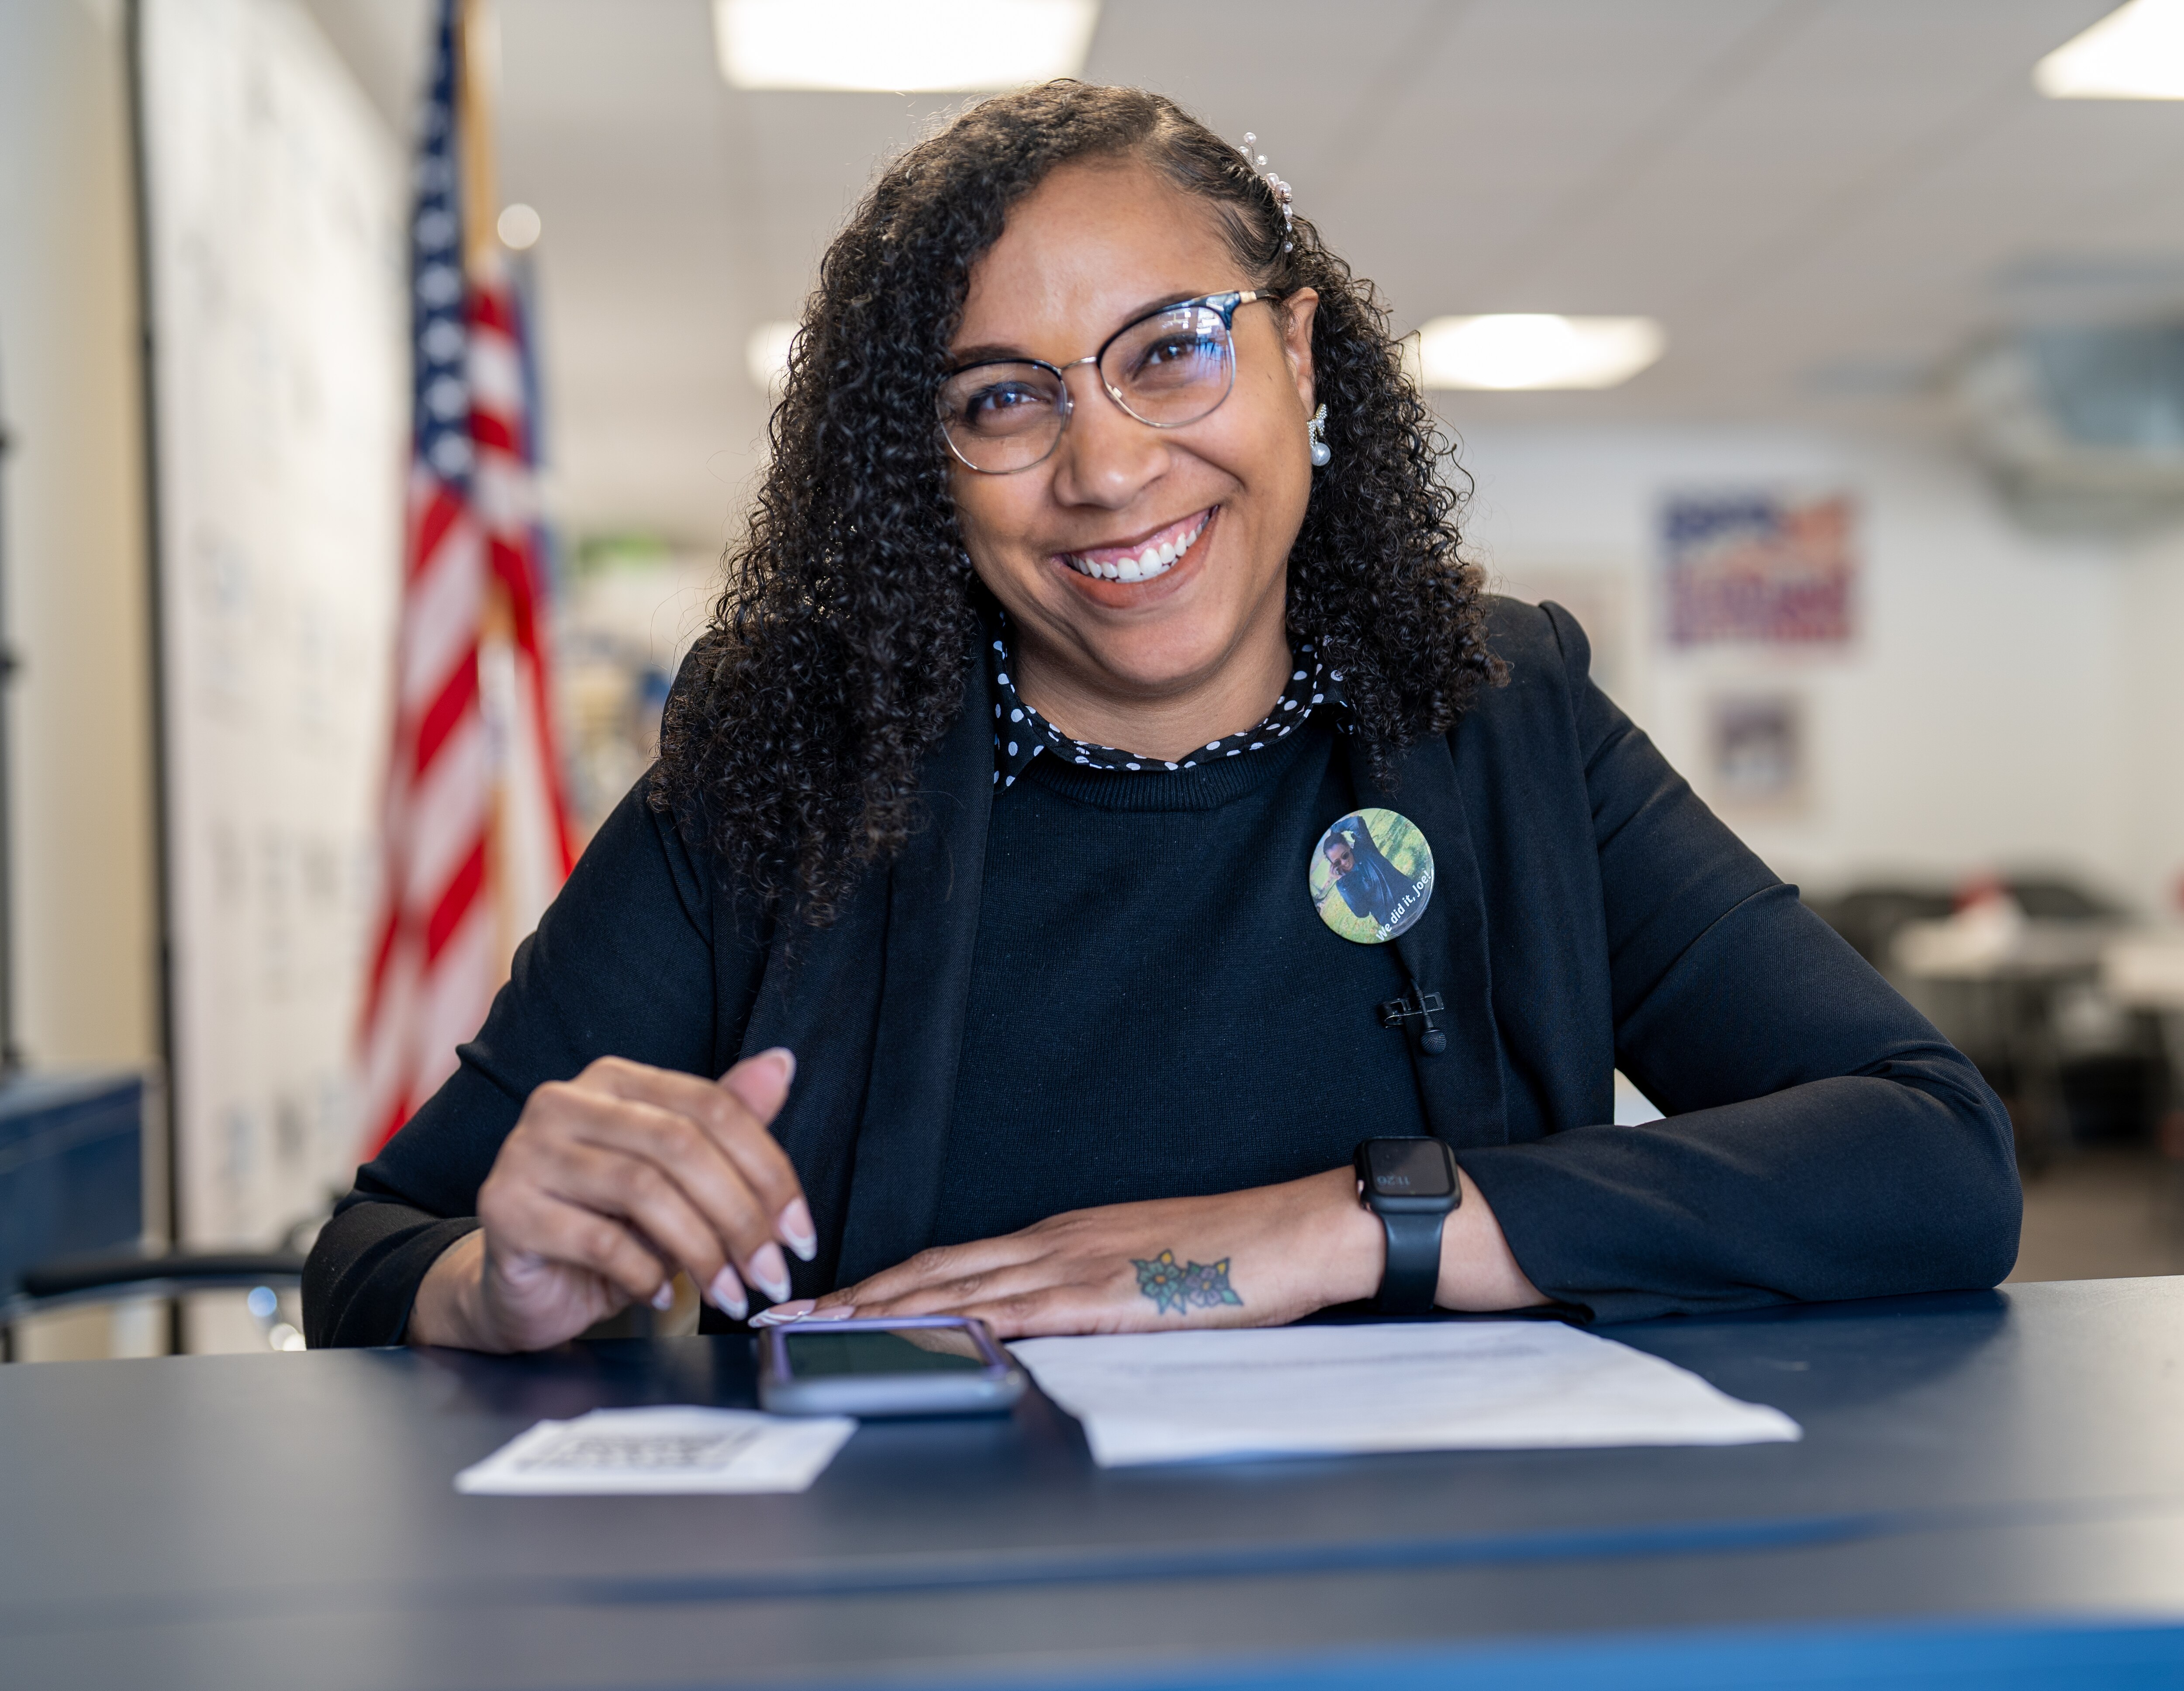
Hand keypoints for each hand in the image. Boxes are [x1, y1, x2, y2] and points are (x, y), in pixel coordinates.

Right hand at [408, 1049, 811, 1352]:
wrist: (524, 1285)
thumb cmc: (607, 1226)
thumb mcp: (677, 1179)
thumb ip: (725, 1124)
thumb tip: (781, 1064)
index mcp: (615, 1081)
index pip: (711, 1106)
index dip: (767, 1169)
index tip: (800, 1231)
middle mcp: (565, 1102)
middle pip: (681, 1145)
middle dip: (741, 1216)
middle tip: (771, 1271)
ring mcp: (527, 1152)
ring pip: (644, 1190)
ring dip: (702, 1251)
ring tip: (729, 1292)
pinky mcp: (505, 1208)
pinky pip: (598, 1240)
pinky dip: (645, 1275)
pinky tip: (663, 1297)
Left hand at [772, 1169, 1386, 1339]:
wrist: (1298, 1229)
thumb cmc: (1232, 1255)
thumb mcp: (1140, 1269)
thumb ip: (1083, 1294)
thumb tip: (1034, 1327)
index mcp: (1060, 1236)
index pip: (949, 1262)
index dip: (880, 1283)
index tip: (826, 1303)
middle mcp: (1054, 1242)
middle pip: (932, 1271)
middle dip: (854, 1297)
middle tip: (788, 1319)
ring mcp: (1077, 1265)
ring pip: (958, 1288)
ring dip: (883, 1312)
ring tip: (823, 1333)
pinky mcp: (1107, 1296)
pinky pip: (1020, 1313)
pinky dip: (962, 1326)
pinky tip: (924, 1341)